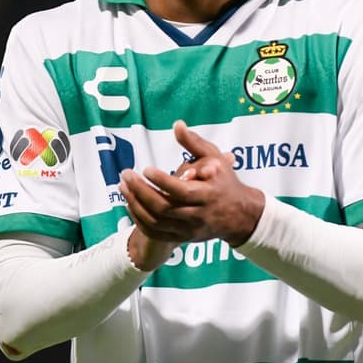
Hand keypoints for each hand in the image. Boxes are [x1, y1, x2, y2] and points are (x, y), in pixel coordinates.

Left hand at [120, 120, 264, 269]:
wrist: (239, 216)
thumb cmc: (224, 182)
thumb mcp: (215, 158)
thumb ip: (194, 142)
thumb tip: (177, 124)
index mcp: (207, 195)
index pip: (180, 191)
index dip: (161, 181)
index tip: (145, 168)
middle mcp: (197, 215)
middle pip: (164, 208)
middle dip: (141, 191)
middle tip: (126, 175)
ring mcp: (189, 230)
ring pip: (156, 222)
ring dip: (135, 204)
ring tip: (123, 186)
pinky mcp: (182, 238)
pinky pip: (155, 233)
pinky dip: (139, 220)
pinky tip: (131, 203)